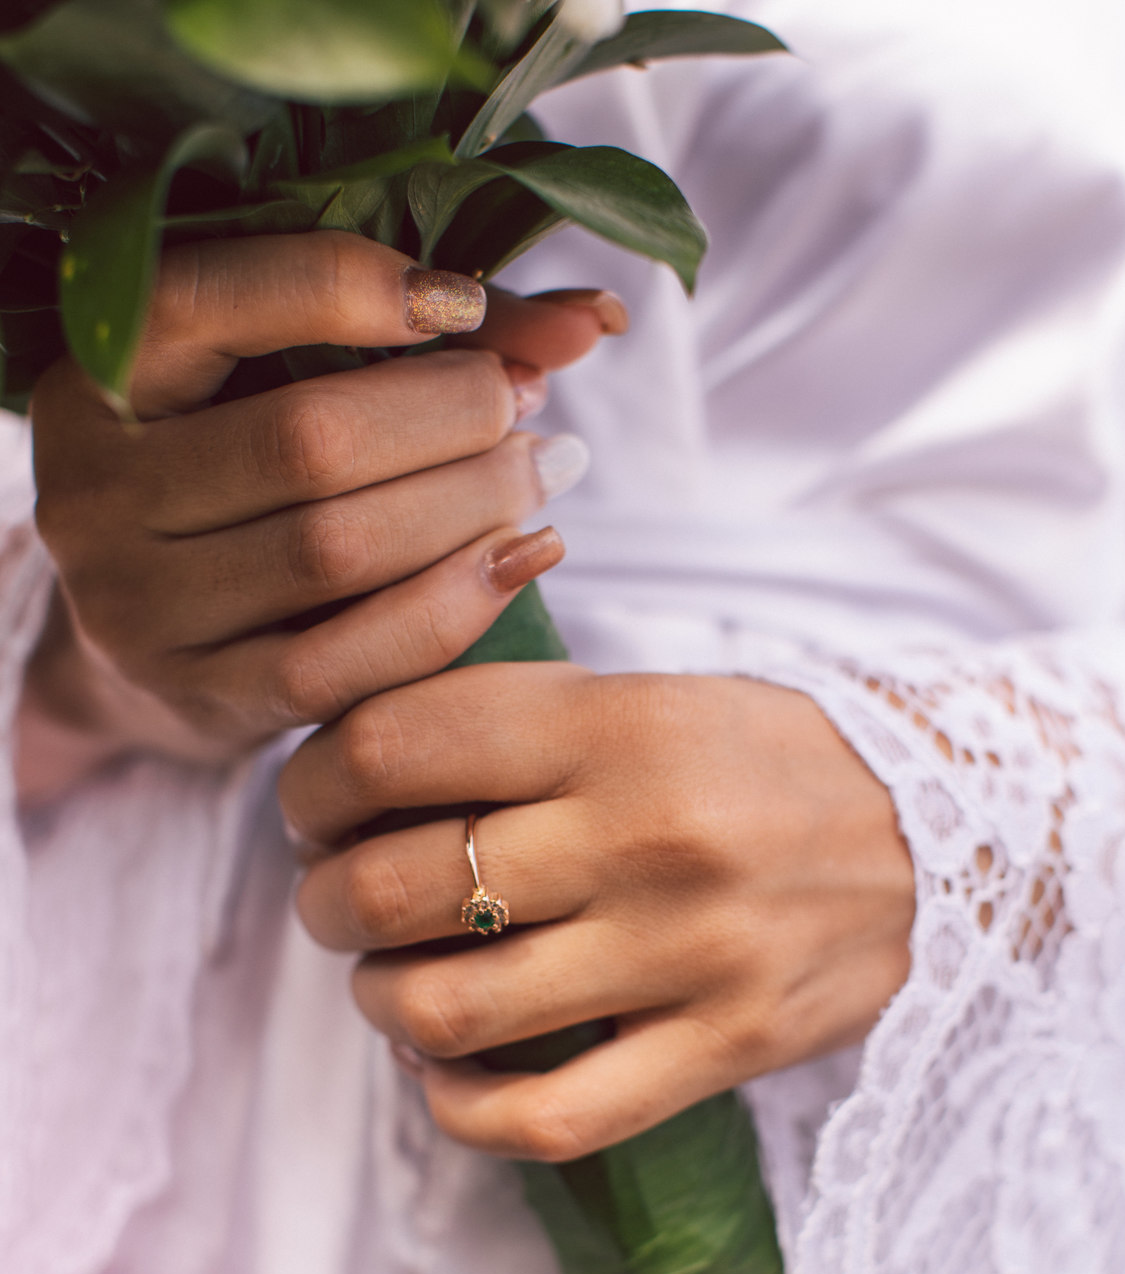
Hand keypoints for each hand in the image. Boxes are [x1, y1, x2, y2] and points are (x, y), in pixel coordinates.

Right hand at [21, 231, 622, 797]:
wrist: (153, 648)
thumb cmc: (242, 479)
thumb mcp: (282, 383)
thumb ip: (425, 333)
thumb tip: (593, 319)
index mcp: (96, 379)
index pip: (210, 300)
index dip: (349, 288)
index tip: (459, 304)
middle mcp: (96, 494)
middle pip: (307, 441)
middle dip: (449, 414)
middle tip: (528, 404)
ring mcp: (141, 610)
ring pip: (337, 552)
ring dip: (470, 505)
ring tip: (544, 470)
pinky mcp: (207, 700)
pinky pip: (350, 660)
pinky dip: (455, 605)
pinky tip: (525, 559)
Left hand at [277, 665, 915, 1157]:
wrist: (942, 843)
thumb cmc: (765, 766)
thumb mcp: (652, 696)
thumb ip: (515, 724)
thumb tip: (350, 780)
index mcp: (617, 725)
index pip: (393, 748)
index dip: (310, 786)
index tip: (310, 808)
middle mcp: (645, 837)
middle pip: (397, 885)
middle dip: (327, 901)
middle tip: (339, 899)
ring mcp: (685, 954)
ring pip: (449, 1010)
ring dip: (381, 1002)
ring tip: (391, 981)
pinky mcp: (721, 1049)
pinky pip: (546, 1119)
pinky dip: (459, 1108)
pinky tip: (446, 1073)